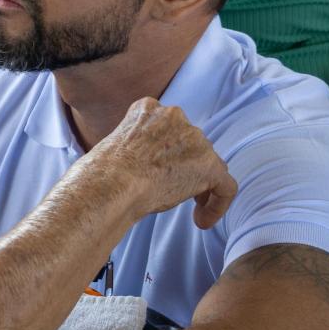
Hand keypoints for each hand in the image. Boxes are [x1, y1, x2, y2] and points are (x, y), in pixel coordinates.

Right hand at [88, 98, 237, 229]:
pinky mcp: (208, 165)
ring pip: (210, 163)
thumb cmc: (103, 174)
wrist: (111, 183)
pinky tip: (201, 221)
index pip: (171, 128)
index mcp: (148, 108)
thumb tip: (148, 168)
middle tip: (176, 191)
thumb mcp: (118, 147)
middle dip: (188, 167)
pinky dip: (217, 205)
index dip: (171, 152)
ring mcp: (194, 138)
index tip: (163, 171)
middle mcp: (175, 116)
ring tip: (190, 210)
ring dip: (201, 185)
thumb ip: (140, 148)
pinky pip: (226, 187)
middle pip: (193, 144)